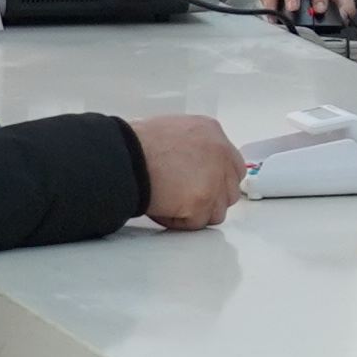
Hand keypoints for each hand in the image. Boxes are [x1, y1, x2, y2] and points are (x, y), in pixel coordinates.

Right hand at [133, 114, 247, 229]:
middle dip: (210, 199)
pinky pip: (196, 223)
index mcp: (212, 133)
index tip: (203, 188)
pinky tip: (162, 208)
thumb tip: (195, 168)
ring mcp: (214, 178)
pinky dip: (179, 221)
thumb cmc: (135, 145)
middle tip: (185, 200)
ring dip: (195, 213)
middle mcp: (220, 153)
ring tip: (169, 203)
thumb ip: (194, 149)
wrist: (123, 157)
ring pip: (217, 211)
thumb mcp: (172, 132)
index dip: (218, 181)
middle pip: (230, 190)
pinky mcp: (202, 200)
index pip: (233, 166)